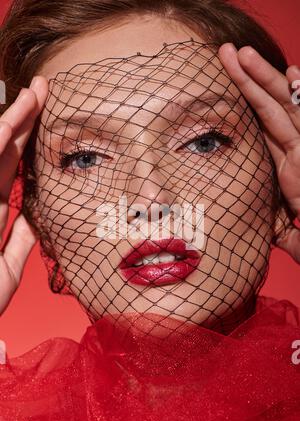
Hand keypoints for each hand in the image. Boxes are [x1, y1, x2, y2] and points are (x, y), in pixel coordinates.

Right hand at [0, 76, 47, 313]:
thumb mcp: (7, 268)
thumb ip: (20, 241)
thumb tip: (36, 218)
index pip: (12, 168)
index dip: (28, 141)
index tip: (46, 117)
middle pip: (3, 151)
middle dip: (23, 118)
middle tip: (43, 88)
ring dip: (11, 121)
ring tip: (32, 93)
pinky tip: (7, 123)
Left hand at [218, 43, 299, 263]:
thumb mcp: (290, 232)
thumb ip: (280, 227)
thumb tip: (272, 233)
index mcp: (289, 165)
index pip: (265, 125)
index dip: (251, 98)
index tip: (236, 76)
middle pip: (271, 107)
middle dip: (250, 78)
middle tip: (227, 53)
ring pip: (285, 107)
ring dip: (264, 79)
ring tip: (241, 55)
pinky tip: (293, 75)